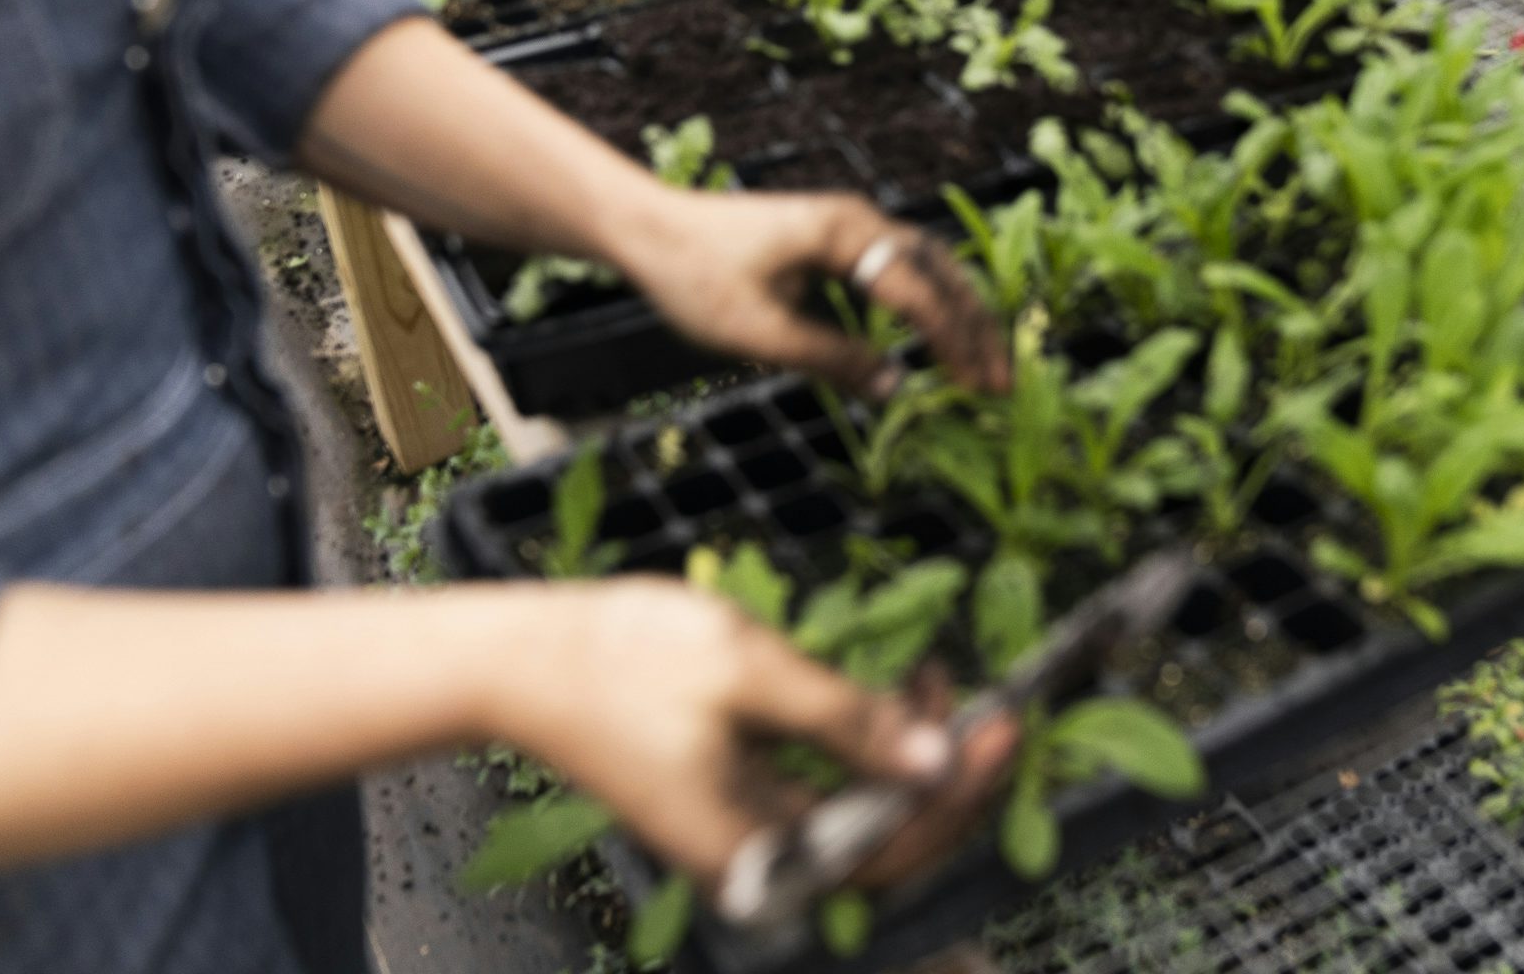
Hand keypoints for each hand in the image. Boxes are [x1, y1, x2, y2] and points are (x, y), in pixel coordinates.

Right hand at [488, 580, 1019, 891]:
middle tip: (990, 703)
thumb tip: (936, 758)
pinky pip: (821, 793)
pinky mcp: (732, 806)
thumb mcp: (751, 673)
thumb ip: (848, 720)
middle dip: (944, 774)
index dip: (959, 790)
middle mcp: (753, 864)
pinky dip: (862, 749)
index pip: (891, 843)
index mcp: (756, 853)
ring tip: (939, 683)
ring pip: (857, 815)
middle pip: (882, 840)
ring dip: (907, 756)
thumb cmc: (621, 661)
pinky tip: (890, 696)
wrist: (519, 659)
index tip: (1004, 727)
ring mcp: (742, 838)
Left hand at [617, 187, 1010, 395]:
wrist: (648, 228)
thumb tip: (896, 390)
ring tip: (984, 364)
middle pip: (939, 271)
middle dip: (974, 327)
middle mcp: (858, 219)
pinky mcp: (836, 238)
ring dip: (958, 314)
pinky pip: (902, 267)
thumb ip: (830, 359)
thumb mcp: (758, 332)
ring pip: (926, 266)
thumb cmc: (693, 276)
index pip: (917, 290)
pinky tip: (939, 337)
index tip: (978, 388)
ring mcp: (849, 224)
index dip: (952, 343)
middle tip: (1001, 383)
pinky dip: (931, 302)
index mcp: (843, 233)